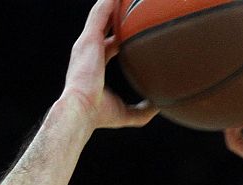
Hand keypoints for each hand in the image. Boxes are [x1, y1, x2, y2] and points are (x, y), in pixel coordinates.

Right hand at [61, 0, 157, 130]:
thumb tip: (162, 107)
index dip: (120, 35)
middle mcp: (89, 51)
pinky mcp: (88, 39)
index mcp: (95, 64)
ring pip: (101, 13)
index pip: (110, 44)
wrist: (81, 111)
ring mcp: (87, 43)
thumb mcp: (127, 113)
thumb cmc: (98, 115)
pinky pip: (100, 12)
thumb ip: (143, 110)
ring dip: (111, 2)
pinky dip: (109, 2)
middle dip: (115, 13)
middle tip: (128, 3)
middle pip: (104, 24)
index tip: (132, 28)